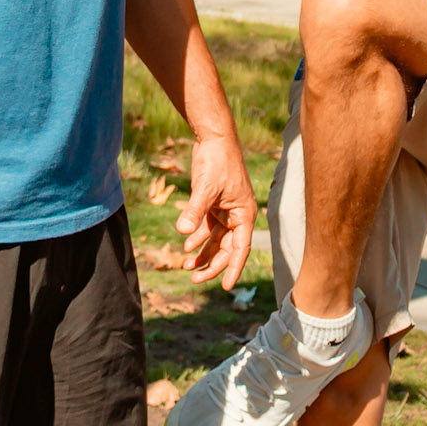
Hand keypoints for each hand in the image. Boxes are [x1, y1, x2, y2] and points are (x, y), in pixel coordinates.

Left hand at [175, 130, 256, 289]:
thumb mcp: (205, 188)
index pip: (240, 249)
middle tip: (195, 278)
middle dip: (212, 264)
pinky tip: (186, 245)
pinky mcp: (215, 203)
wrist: (213, 138)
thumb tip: (182, 233)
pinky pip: (208, 227)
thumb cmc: (217, 161)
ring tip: (187, 266)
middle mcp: (238, 215)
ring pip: (217, 239)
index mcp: (244, 214)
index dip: (233, 269)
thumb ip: (195, 211)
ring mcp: (226, 210)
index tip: (227, 287)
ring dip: (203, 252)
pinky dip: (198, 236)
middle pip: (227, 248)